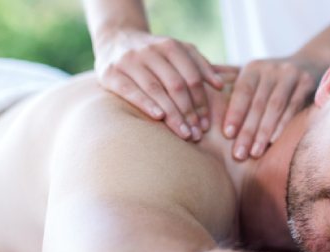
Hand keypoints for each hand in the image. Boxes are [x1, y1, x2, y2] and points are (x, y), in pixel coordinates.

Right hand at [94, 30, 223, 140]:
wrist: (116, 39)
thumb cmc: (155, 53)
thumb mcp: (178, 52)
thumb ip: (200, 66)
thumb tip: (220, 85)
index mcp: (170, 46)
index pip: (191, 77)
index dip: (201, 102)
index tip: (206, 124)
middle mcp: (149, 51)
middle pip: (176, 85)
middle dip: (189, 112)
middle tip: (196, 135)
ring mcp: (128, 60)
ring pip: (155, 89)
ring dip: (172, 114)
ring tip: (184, 133)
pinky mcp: (110, 72)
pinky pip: (129, 90)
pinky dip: (145, 104)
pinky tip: (159, 117)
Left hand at [222, 56, 319, 159]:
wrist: (310, 62)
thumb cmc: (273, 78)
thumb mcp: (254, 75)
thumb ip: (230, 80)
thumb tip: (204, 87)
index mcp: (254, 68)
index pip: (242, 91)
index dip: (235, 113)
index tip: (227, 134)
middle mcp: (271, 69)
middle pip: (258, 103)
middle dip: (247, 130)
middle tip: (238, 154)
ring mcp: (291, 75)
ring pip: (275, 107)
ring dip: (264, 132)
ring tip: (254, 152)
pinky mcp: (307, 84)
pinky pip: (293, 108)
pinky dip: (283, 125)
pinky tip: (274, 141)